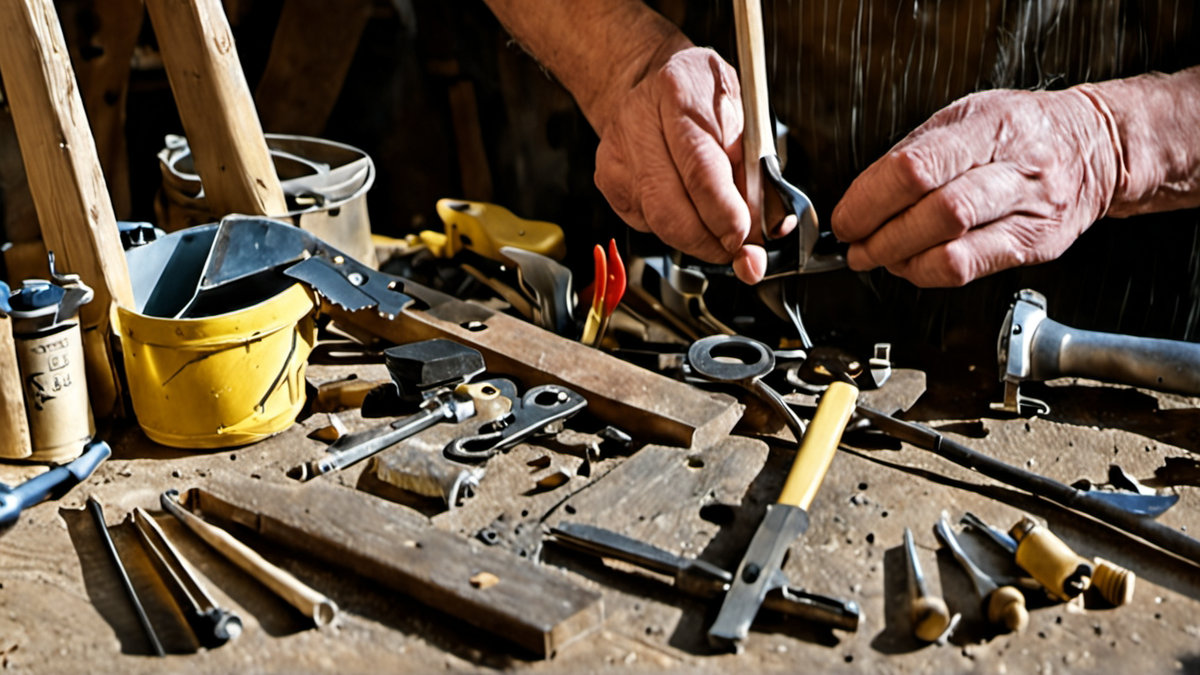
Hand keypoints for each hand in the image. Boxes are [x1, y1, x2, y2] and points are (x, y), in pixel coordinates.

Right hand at [593, 46, 772, 283]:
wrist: (653, 80)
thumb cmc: (706, 99)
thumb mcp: (746, 118)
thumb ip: (760, 174)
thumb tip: (773, 229)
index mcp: (679, 93)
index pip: (701, 173)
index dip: (726, 216)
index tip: (745, 238)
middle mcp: (638, 121)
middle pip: (671, 210)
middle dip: (709, 242)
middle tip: (736, 248)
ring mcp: (616, 152)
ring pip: (658, 223)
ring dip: (695, 239)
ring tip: (717, 228)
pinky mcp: (606, 179)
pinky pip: (645, 223)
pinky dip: (673, 226)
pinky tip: (685, 203)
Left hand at [831, 88, 1119, 286]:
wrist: (1096, 146)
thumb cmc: (1021, 129)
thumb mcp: (966, 115)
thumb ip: (915, 153)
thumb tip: (861, 197)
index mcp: (990, 126)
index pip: (917, 168)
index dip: (869, 200)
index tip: (846, 218)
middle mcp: (1015, 168)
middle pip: (937, 214)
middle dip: (881, 237)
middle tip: (856, 245)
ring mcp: (1029, 211)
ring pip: (954, 249)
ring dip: (901, 260)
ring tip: (880, 256)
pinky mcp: (1034, 246)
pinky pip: (970, 270)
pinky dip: (928, 273)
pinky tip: (913, 264)